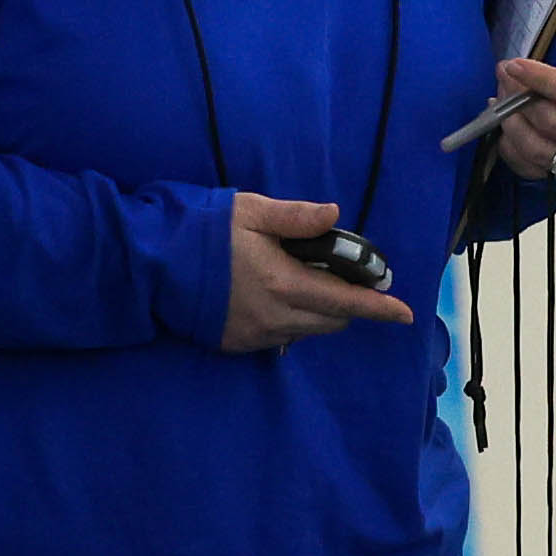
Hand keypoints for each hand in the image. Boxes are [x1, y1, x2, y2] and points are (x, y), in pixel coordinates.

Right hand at [220, 194, 413, 351]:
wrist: (149, 265)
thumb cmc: (201, 231)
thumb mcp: (250, 211)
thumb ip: (295, 216)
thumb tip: (335, 214)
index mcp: (283, 284)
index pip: (345, 301)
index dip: (378, 307)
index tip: (406, 313)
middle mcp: (275, 318)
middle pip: (332, 321)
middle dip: (349, 305)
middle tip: (349, 280)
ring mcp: (255, 335)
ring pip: (307, 330)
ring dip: (320, 312)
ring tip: (306, 281)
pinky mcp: (236, 344)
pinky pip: (280, 337)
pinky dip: (291, 320)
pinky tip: (275, 296)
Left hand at [489, 13, 555, 186]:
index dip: (542, 80)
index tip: (514, 65)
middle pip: (553, 122)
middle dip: (519, 99)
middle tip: (503, 77)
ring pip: (536, 148)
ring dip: (511, 122)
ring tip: (500, 100)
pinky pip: (525, 164)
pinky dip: (508, 143)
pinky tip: (504, 122)